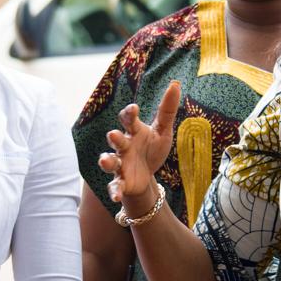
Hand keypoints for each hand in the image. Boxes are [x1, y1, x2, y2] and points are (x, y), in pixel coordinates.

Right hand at [99, 81, 180, 209]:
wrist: (146, 177)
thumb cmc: (152, 149)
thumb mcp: (163, 130)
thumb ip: (167, 109)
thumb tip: (176, 83)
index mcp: (134, 132)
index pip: (128, 119)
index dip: (129, 113)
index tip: (134, 108)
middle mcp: (124, 147)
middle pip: (116, 140)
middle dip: (114, 137)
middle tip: (114, 135)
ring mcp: (120, 164)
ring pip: (109, 161)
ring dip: (106, 161)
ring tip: (104, 161)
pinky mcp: (121, 182)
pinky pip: (114, 186)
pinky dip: (114, 191)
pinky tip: (116, 196)